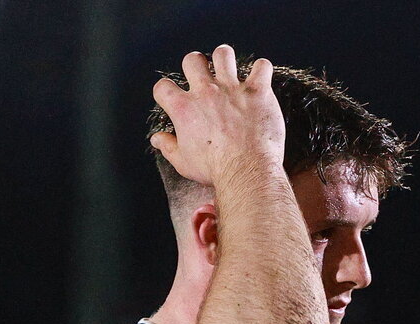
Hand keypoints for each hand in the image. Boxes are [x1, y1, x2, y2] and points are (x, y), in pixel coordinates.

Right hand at [150, 45, 285, 184]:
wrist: (246, 172)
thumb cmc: (216, 170)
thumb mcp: (184, 163)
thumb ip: (169, 147)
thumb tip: (157, 139)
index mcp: (184, 109)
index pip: (163, 87)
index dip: (165, 92)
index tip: (173, 99)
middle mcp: (206, 92)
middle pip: (192, 60)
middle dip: (196, 66)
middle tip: (203, 79)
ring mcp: (232, 89)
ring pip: (223, 54)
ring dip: (225, 60)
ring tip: (229, 72)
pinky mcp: (257, 92)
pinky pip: (261, 67)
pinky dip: (261, 71)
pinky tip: (259, 81)